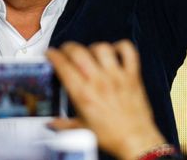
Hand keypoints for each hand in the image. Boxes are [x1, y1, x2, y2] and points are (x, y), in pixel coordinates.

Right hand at [47, 41, 166, 159]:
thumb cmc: (112, 136)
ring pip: (102, 48)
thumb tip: (52, 124)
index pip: (63, 66)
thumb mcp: (82, 129)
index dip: (53, 55)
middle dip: (68, 48)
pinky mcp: (132, 75)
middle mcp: (99, 82)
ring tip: (91, 54)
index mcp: (83, 94)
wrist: (135, 140)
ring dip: (93, 48)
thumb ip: (63, 124)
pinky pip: (128, 51)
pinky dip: (121, 47)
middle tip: (66, 51)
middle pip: (79, 52)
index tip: (51, 53)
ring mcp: (116, 76)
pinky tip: (114, 52)